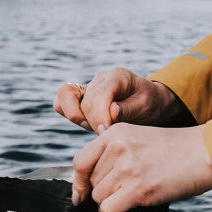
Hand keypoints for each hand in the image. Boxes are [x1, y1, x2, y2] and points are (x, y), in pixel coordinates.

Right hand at [54, 67, 184, 133]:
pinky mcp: (80, 96)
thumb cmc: (149, 104)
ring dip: (77, 116)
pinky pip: (61, 101)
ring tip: (95, 127)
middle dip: (94, 122)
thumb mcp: (145, 107)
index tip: (107, 132)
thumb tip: (111, 111)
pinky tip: (86, 123)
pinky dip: (68, 112)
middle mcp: (100, 78)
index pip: (99, 94)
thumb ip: (127, 110)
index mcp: (117, 76)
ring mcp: (88, 86)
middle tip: (106, 134)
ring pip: (65, 95)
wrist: (149, 103)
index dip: (101, 116)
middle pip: (84, 100)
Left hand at [71, 123, 211, 211]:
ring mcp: (127, 168)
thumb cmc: (173, 149)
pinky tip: (123, 209)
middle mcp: (117, 148)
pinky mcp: (139, 188)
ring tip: (128, 197)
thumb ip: (113, 152)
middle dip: (101, 192)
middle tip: (121, 192)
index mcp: (114, 133)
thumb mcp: (137, 137)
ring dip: (108, 202)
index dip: (77, 182)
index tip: (80, 195)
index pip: (80, 161)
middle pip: (91, 182)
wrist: (203, 153)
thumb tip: (90, 182)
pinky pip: (108, 209)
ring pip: (99, 197)